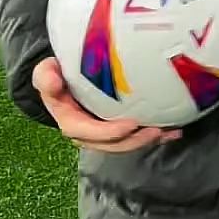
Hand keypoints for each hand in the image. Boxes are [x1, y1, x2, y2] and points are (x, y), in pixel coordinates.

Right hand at [32, 56, 180, 152]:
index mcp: (72, 124)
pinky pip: (135, 135)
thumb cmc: (54, 77)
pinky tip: (174, 131)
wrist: (60, 83)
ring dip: (148, 140)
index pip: (91, 133)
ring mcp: (104, 133)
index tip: (130, 124)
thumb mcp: (45, 74)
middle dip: (135, 141)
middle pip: (113, 144)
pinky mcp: (116, 128)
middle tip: (156, 131)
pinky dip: (154, 135)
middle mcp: (89, 134)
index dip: (110, 132)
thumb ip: (46, 77)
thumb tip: (52, 76)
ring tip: (170, 133)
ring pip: (127, 143)